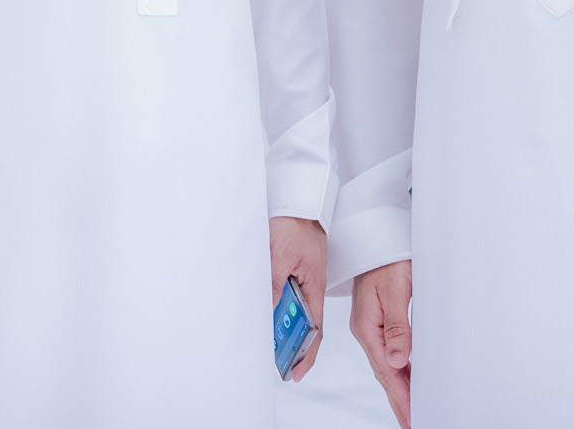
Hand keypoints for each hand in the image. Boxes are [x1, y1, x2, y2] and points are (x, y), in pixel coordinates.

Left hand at [270, 216, 326, 381]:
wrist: (297, 202)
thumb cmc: (297, 224)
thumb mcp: (281, 255)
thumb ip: (274, 283)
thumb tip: (268, 311)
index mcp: (314, 287)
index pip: (315, 329)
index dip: (307, 352)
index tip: (296, 371)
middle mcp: (309, 287)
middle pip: (301, 323)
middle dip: (289, 343)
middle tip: (272, 358)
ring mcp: (299, 279)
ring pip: (289, 309)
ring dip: (277, 322)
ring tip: (263, 338)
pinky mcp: (289, 271)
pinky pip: (281, 293)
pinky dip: (271, 304)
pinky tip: (259, 308)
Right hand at [351, 260, 412, 428]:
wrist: (377, 235)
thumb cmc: (385, 257)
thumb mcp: (395, 291)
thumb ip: (396, 326)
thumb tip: (398, 360)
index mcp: (366, 326)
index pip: (386, 370)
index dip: (399, 395)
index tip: (410, 415)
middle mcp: (366, 329)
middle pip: (383, 373)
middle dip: (398, 399)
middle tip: (411, 421)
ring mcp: (371, 325)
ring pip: (386, 364)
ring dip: (399, 387)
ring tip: (410, 408)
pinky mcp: (378, 318)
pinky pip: (388, 351)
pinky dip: (398, 369)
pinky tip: (406, 377)